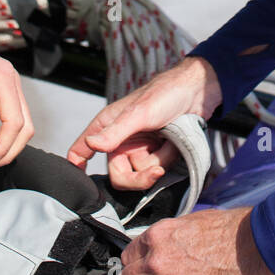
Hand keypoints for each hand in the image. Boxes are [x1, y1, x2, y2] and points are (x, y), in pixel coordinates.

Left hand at [0, 23, 32, 167]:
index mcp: (2, 79)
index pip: (15, 123)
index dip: (2, 147)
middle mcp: (10, 80)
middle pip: (24, 125)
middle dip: (8, 149)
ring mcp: (7, 83)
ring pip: (20, 121)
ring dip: (7, 142)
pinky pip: (10, 114)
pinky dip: (3, 131)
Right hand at [67, 56, 222, 188]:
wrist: (198, 92)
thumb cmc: (165, 94)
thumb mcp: (139, 113)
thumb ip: (115, 132)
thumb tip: (91, 144)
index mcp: (107, 127)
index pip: (81, 150)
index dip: (77, 166)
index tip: (79, 182)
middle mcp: (120, 140)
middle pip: (119, 176)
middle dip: (140, 176)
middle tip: (156, 170)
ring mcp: (139, 148)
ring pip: (142, 174)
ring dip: (160, 161)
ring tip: (169, 141)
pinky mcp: (156, 153)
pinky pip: (158, 169)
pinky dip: (168, 159)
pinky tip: (174, 144)